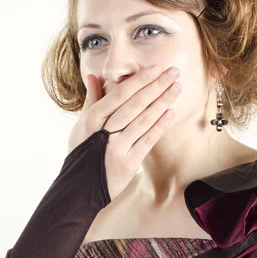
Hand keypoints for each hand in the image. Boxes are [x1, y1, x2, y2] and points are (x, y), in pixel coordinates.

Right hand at [67, 64, 181, 201]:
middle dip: (155, 86)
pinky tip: (171, 113)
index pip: (118, 95)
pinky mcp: (128, 164)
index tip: (155, 68)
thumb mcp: (80, 126)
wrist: (80, 188)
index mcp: (92, 119)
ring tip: (176, 88)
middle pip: (133, 105)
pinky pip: (147, 141)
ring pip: (142, 121)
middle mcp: (104, 132)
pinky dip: (159, 126)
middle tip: (173, 72)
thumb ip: (90, 101)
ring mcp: (117, 148)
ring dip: (162, 103)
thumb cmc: (81, 154)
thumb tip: (92, 76)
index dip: (138, 81)